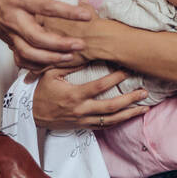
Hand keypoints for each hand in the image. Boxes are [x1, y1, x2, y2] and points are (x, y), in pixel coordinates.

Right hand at [0, 0, 92, 71]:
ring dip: (51, 58)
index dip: (67, 12)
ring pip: (30, 53)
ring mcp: (12, 35)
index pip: (45, 7)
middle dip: (60, 44)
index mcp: (18, 0)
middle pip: (38, 37)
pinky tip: (54, 63)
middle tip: (80, 44)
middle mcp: (15, 20)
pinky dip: (38, 65)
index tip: (86, 15)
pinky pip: (24, 59)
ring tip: (70, 56)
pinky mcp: (10, 44)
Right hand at [31, 65, 149, 130]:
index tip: (127, 70)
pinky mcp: (84, 126)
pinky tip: (130, 116)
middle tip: (144, 91)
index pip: (99, 86)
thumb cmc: (41, 92)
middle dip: (130, 99)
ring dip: (129, 114)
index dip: (115, 78)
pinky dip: (119, 122)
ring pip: (111, 119)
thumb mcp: (50, 74)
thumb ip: (67, 64)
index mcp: (74, 95)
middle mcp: (81, 110)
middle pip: (111, 106)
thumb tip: (83, 51)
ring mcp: (84, 120)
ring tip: (144, 107)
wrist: (31, 115)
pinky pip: (105, 126)